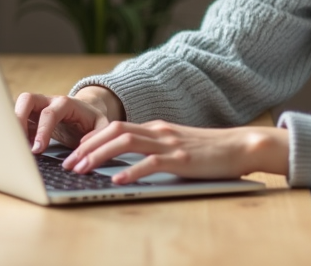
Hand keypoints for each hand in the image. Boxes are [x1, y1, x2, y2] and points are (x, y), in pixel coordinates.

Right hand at [14, 86, 124, 153]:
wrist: (85, 112)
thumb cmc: (91, 121)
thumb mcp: (101, 126)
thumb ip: (98, 134)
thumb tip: (84, 146)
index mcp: (66, 103)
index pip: (49, 113)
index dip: (42, 131)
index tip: (38, 149)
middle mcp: (48, 100)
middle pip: (27, 99)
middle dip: (19, 120)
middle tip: (18, 144)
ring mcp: (37, 105)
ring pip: (17, 105)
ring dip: (13, 124)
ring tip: (16, 146)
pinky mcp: (29, 113)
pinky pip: (15, 116)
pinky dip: (13, 129)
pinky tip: (17, 146)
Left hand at [62, 120, 288, 183]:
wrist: (241, 146)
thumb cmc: (210, 151)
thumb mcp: (177, 146)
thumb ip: (155, 150)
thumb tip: (127, 165)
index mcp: (157, 128)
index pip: (115, 128)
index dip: (91, 140)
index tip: (74, 153)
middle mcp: (160, 131)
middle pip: (114, 132)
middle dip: (87, 147)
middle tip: (69, 164)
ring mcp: (170, 143)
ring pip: (126, 143)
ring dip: (100, 156)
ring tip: (83, 170)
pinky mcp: (182, 159)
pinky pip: (151, 163)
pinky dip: (130, 172)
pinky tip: (117, 182)